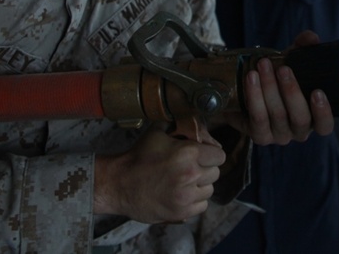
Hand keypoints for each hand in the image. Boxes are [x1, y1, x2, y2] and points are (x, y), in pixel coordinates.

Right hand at [93, 124, 225, 222]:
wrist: (119, 184)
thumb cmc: (139, 156)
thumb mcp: (158, 132)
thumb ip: (180, 126)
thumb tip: (198, 125)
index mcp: (188, 153)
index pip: (219, 155)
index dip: (212, 154)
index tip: (203, 155)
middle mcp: (191, 174)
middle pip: (215, 173)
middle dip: (205, 169)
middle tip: (190, 168)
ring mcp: (187, 196)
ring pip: (209, 190)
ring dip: (200, 186)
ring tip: (184, 182)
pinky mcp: (182, 212)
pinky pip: (202, 206)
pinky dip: (194, 201)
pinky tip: (181, 194)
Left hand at [237, 31, 334, 144]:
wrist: (245, 90)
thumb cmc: (277, 77)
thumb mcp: (291, 62)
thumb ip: (303, 48)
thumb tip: (312, 37)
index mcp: (313, 116)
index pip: (325, 125)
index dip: (323, 112)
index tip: (318, 92)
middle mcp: (299, 131)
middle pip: (300, 119)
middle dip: (291, 91)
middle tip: (283, 69)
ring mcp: (279, 136)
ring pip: (278, 115)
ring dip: (269, 88)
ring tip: (262, 65)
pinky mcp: (259, 136)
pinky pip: (258, 119)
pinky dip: (254, 96)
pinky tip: (251, 78)